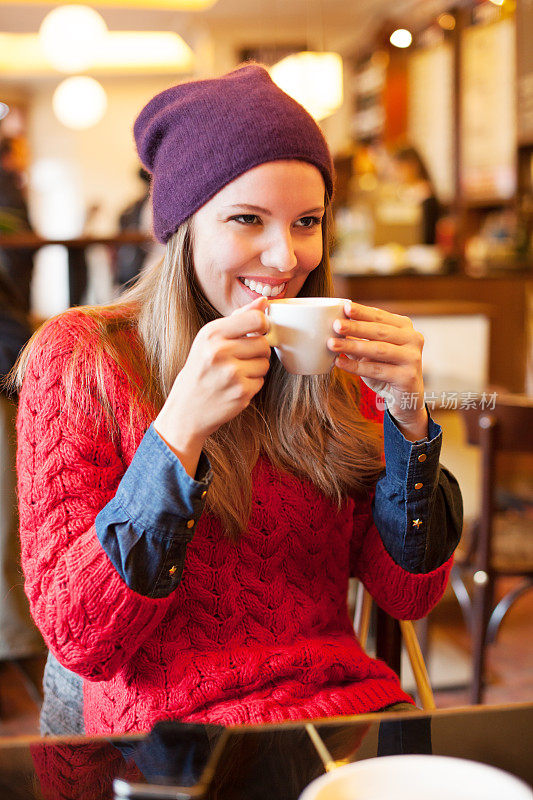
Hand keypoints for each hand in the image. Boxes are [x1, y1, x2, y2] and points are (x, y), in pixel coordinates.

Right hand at [154, 296, 270, 474]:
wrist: (186, 410)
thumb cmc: (200, 370)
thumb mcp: (209, 340)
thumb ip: (238, 318)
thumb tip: (264, 301)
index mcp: (211, 334)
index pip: (256, 319)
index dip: (263, 325)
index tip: (258, 332)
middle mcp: (220, 352)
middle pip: (263, 343)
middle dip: (257, 351)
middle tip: (240, 359)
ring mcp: (231, 374)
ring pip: (265, 363)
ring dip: (255, 369)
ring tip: (235, 374)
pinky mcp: (241, 392)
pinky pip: (261, 381)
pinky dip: (252, 384)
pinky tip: (234, 387)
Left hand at [328, 300, 427, 440]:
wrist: (406, 399)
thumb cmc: (386, 370)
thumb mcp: (372, 352)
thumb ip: (358, 339)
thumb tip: (335, 325)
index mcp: (405, 328)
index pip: (381, 316)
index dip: (362, 312)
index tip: (344, 307)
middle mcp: (413, 339)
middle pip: (379, 331)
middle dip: (355, 327)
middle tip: (335, 325)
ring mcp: (413, 358)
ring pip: (378, 350)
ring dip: (353, 346)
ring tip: (332, 344)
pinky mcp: (408, 377)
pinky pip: (377, 370)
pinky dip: (356, 367)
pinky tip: (339, 363)